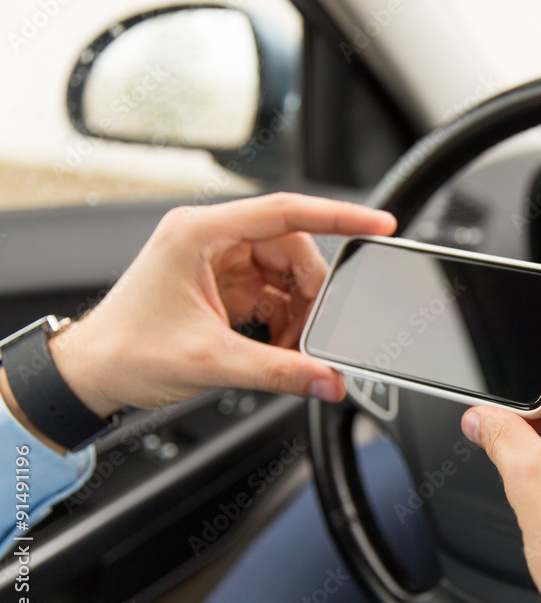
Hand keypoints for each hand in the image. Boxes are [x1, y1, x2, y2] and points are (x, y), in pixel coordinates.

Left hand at [48, 193, 395, 416]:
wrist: (89, 374)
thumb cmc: (124, 352)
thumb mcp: (209, 362)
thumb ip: (278, 371)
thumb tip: (327, 380)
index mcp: (200, 233)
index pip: (285, 211)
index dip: (339, 216)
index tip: (377, 223)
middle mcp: (211, 238)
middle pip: (293, 248)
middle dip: (313, 291)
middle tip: (320, 329)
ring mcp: (218, 261)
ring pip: (287, 272)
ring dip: (301, 310)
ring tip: (294, 347)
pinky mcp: (224, 284)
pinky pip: (275, 292)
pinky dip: (287, 319)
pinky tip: (282, 346)